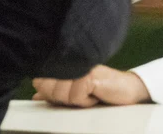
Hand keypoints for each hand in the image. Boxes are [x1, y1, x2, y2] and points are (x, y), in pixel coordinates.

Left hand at [32, 65, 149, 107]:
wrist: (127, 90)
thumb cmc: (102, 90)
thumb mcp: (75, 93)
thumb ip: (56, 93)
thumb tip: (36, 95)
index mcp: (67, 64)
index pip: (41, 79)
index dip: (49, 91)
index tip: (68, 94)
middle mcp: (73, 62)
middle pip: (49, 87)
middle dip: (62, 98)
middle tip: (80, 95)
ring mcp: (82, 67)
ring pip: (61, 93)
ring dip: (75, 101)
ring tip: (89, 94)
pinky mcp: (91, 75)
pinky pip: (76, 95)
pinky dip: (85, 101)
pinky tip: (95, 94)